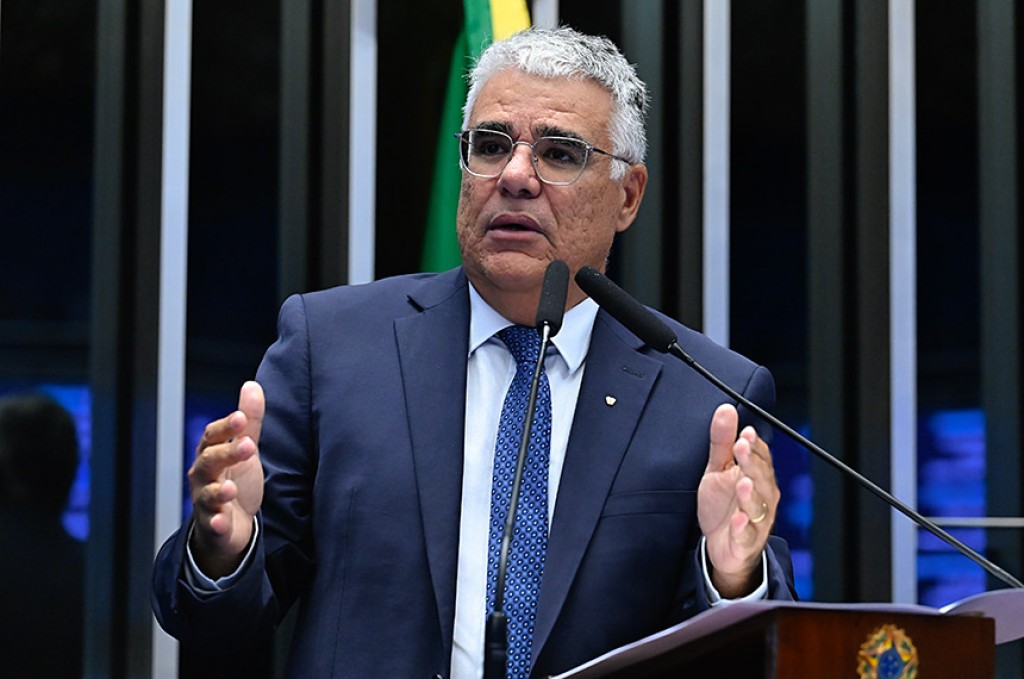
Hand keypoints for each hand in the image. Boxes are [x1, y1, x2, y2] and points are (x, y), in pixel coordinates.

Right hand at [187, 381, 265, 577]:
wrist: (230, 525)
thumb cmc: (235, 481)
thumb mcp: (244, 448)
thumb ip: (249, 420)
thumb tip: (252, 385)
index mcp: (212, 454)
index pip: (212, 436)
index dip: (225, 427)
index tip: (241, 417)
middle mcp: (203, 476)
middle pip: (209, 461)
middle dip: (227, 453)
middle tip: (249, 446)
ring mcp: (206, 501)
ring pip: (206, 494)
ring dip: (217, 490)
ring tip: (230, 488)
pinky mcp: (213, 525)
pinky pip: (211, 524)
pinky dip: (215, 522)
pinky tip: (222, 520)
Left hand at [697, 403, 779, 597]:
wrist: (722, 545)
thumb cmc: (724, 505)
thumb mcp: (717, 470)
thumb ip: (722, 441)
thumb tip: (726, 409)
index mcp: (757, 477)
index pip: (762, 457)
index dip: (754, 446)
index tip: (744, 433)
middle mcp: (762, 497)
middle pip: (761, 478)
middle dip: (752, 463)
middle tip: (742, 447)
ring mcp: (756, 520)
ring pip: (757, 506)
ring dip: (749, 494)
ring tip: (741, 482)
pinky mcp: (746, 542)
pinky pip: (747, 535)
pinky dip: (742, 528)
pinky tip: (737, 519)